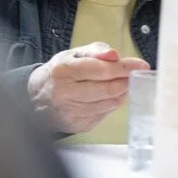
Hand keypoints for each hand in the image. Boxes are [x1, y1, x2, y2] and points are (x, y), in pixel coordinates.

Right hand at [27, 42, 149, 133]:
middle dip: (125, 81)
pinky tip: (108, 96)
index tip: (142, 65)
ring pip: (109, 103)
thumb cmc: (59, 72)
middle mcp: (65, 94)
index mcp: (64, 71)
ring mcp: (70, 113)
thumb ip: (96, 50)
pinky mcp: (76, 126)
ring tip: (120, 84)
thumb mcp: (73, 54)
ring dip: (121, 93)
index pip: (102, 70)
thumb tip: (115, 55)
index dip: (125, 67)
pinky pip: (104, 115)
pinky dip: (111, 104)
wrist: (34, 99)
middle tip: (132, 75)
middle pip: (108, 89)